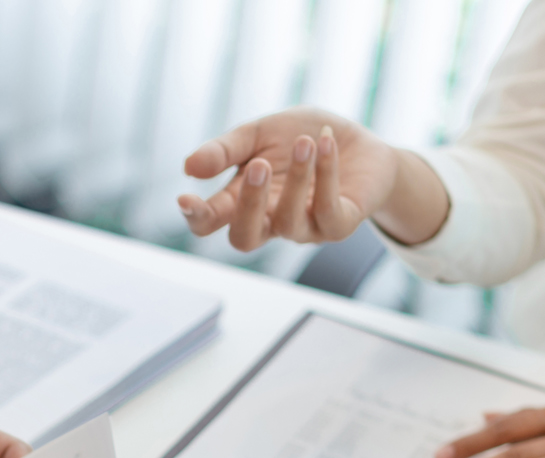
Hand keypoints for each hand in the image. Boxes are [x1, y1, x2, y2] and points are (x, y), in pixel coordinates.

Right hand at [177, 107, 447, 250]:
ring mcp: (305, 227)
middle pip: (244, 238)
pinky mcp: (339, 224)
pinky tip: (325, 142)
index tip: (185, 198)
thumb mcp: (259, 132)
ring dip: (297, 179)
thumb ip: (226, 149)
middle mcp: (270, 221)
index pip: (210, 222)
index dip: (197, 216)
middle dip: (248, 206)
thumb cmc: (303, 138)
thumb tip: (189, 166)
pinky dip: (326, 173)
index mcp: (244, 201)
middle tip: (257, 166)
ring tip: (305, 142)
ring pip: (288, 222)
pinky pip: (328, 209)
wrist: (358, 141)